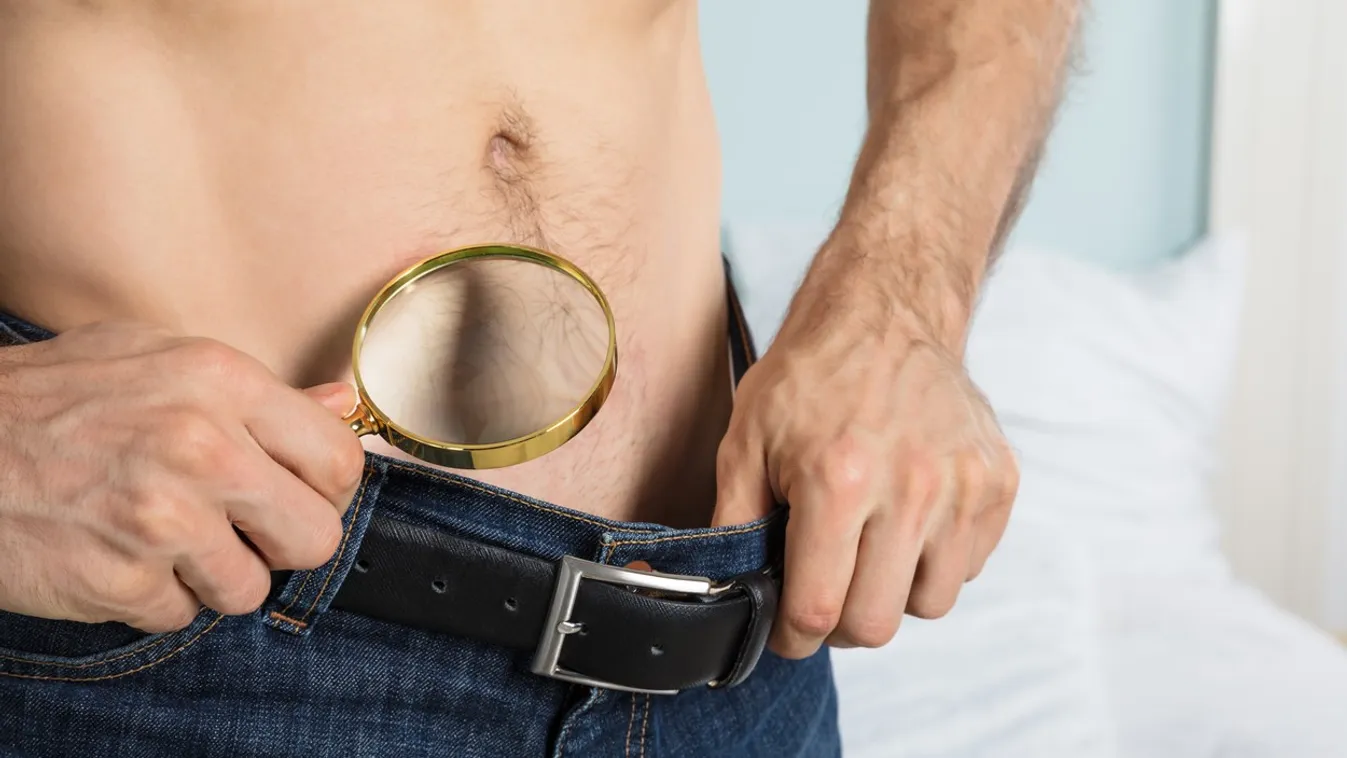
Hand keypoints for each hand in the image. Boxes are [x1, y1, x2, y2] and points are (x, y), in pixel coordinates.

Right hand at [0, 322, 366, 632]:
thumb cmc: (48, 399)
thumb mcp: (155, 359)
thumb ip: (256, 391)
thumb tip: (340, 404)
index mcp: (221, 383)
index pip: (339, 459)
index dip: (328, 490)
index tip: (301, 495)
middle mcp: (202, 447)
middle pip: (316, 537)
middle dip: (283, 543)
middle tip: (240, 529)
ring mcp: (162, 519)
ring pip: (249, 588)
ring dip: (211, 575)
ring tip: (161, 536)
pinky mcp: (121, 579)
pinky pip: (179, 615)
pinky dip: (151, 596)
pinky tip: (116, 553)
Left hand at [711, 287, 1018, 658]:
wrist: (884, 313)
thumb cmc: (807, 378)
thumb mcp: (744, 443)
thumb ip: (731, 526)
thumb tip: (712, 594)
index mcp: (838, 480)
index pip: (818, 611)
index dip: (792, 636)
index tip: (785, 628)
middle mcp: (911, 487)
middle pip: (876, 624)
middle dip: (840, 622)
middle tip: (823, 587)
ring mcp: (963, 486)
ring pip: (930, 605)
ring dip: (892, 592)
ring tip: (867, 545)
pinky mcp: (998, 482)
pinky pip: (967, 567)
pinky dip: (934, 560)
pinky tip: (906, 518)